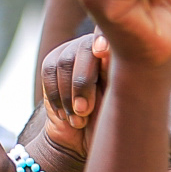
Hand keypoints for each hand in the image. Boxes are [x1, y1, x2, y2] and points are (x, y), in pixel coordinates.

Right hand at [38, 32, 110, 160]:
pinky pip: (49, 72)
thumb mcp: (120, 101)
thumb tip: (109, 57)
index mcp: (121, 51)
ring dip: (68, 94)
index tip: (101, 52)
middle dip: (82, 83)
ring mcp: (73, 51)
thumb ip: (117, 79)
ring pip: (64, 63)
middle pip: (85, 50)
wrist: (84, 134)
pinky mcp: (53, 62)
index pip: (112, 37)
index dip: (103, 40)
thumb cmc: (112, 116)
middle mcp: (97, 45)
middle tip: (84, 110)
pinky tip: (64, 115)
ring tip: (78, 119)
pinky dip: (55, 95)